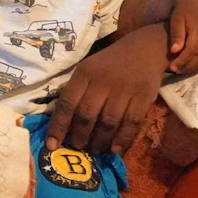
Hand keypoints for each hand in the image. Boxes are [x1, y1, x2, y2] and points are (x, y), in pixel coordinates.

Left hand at [44, 25, 166, 155]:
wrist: (145, 47)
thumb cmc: (110, 62)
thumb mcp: (89, 68)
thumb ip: (77, 90)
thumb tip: (62, 123)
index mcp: (84, 73)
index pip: (67, 102)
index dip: (58, 126)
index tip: (51, 145)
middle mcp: (102, 81)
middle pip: (87, 115)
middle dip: (79, 136)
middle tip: (77, 147)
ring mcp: (124, 89)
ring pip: (108, 122)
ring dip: (99, 141)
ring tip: (95, 150)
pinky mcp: (143, 96)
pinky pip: (131, 123)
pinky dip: (122, 139)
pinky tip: (115, 149)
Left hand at [165, 0, 197, 76]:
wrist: (195, 5)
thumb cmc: (181, 12)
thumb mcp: (176, 18)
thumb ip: (176, 33)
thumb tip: (174, 50)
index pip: (192, 49)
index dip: (182, 60)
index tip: (170, 66)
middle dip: (187, 66)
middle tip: (173, 70)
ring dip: (193, 68)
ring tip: (179, 70)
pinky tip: (187, 67)